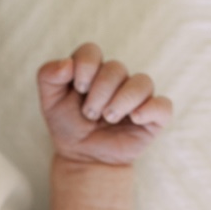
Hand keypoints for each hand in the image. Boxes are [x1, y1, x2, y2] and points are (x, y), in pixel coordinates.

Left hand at [37, 43, 173, 165]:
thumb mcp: (50, 102)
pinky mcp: (153, 117)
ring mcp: (137, 97)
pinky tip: (135, 119)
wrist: (84, 158)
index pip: (91, 51)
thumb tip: (67, 64)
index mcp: (93, 70)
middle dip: (100, 92)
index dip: (86, 66)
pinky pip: (163, 106)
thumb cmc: (69, 126)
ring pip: (142, 82)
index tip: (79, 89)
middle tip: (90, 114)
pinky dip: (150, 109)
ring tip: (109, 118)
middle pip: (116, 68)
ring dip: (123, 99)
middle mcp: (117, 79)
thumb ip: (48, 76)